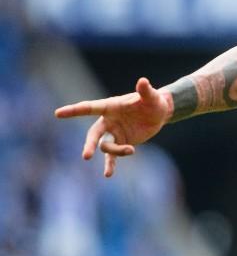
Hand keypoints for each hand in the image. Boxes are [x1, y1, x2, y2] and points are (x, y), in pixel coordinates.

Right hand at [54, 77, 171, 176]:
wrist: (159, 113)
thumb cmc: (153, 101)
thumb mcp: (151, 97)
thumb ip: (145, 91)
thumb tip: (142, 81)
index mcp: (110, 106)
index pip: (89, 108)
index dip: (74, 110)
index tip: (58, 113)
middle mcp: (108, 120)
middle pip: (94, 134)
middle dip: (90, 144)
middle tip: (87, 156)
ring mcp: (113, 133)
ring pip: (105, 146)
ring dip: (116, 151)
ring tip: (131, 150)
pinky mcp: (121, 142)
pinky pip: (112, 156)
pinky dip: (110, 165)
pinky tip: (108, 174)